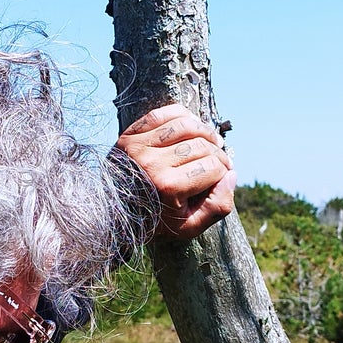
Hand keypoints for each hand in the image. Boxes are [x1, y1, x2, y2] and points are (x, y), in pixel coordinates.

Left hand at [116, 103, 235, 240]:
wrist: (110, 215)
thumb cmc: (153, 222)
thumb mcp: (188, 228)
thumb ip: (216, 207)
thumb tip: (231, 175)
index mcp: (168, 187)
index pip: (213, 167)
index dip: (224, 171)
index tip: (223, 176)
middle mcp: (152, 163)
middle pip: (202, 145)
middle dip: (217, 153)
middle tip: (219, 161)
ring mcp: (138, 146)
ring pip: (186, 125)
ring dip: (205, 131)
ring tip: (210, 142)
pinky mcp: (128, 135)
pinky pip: (162, 114)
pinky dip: (182, 115)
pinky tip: (192, 125)